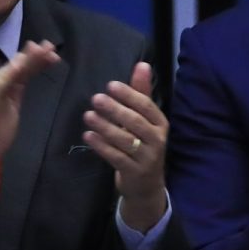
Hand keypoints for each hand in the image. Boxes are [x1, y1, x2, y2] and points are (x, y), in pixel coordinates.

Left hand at [85, 61, 169, 231]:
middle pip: (136, 121)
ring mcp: (147, 157)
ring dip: (106, 127)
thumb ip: (141, 93)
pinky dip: (101, 146)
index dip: (129, 95)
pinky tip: (88, 136)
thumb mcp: (144, 120)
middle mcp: (157, 139)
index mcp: (160, 124)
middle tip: (96, 98)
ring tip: (88, 116)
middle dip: (116, 109)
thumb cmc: (143, 145)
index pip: (147, 106)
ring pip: (125, 139)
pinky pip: (116, 157)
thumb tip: (142, 64)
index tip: (111, 86)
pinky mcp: (134, 171)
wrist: (147, 185)